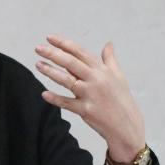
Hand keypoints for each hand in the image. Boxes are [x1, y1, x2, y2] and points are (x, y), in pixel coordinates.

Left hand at [35, 35, 145, 162]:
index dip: (64, 44)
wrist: (127, 126)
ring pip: (67, 80)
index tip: (49, 38)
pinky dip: (55, 99)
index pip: (80, 52)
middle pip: (71, 63)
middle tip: (38, 48)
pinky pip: (67, 103)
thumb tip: (109, 44)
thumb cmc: (122, 100)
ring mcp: (90, 95)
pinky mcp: (86, 110)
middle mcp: (96, 80)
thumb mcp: (119, 77)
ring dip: (50, 72)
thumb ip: (110, 60)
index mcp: (102, 70)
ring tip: (38, 64)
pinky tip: (44, 94)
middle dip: (53, 54)